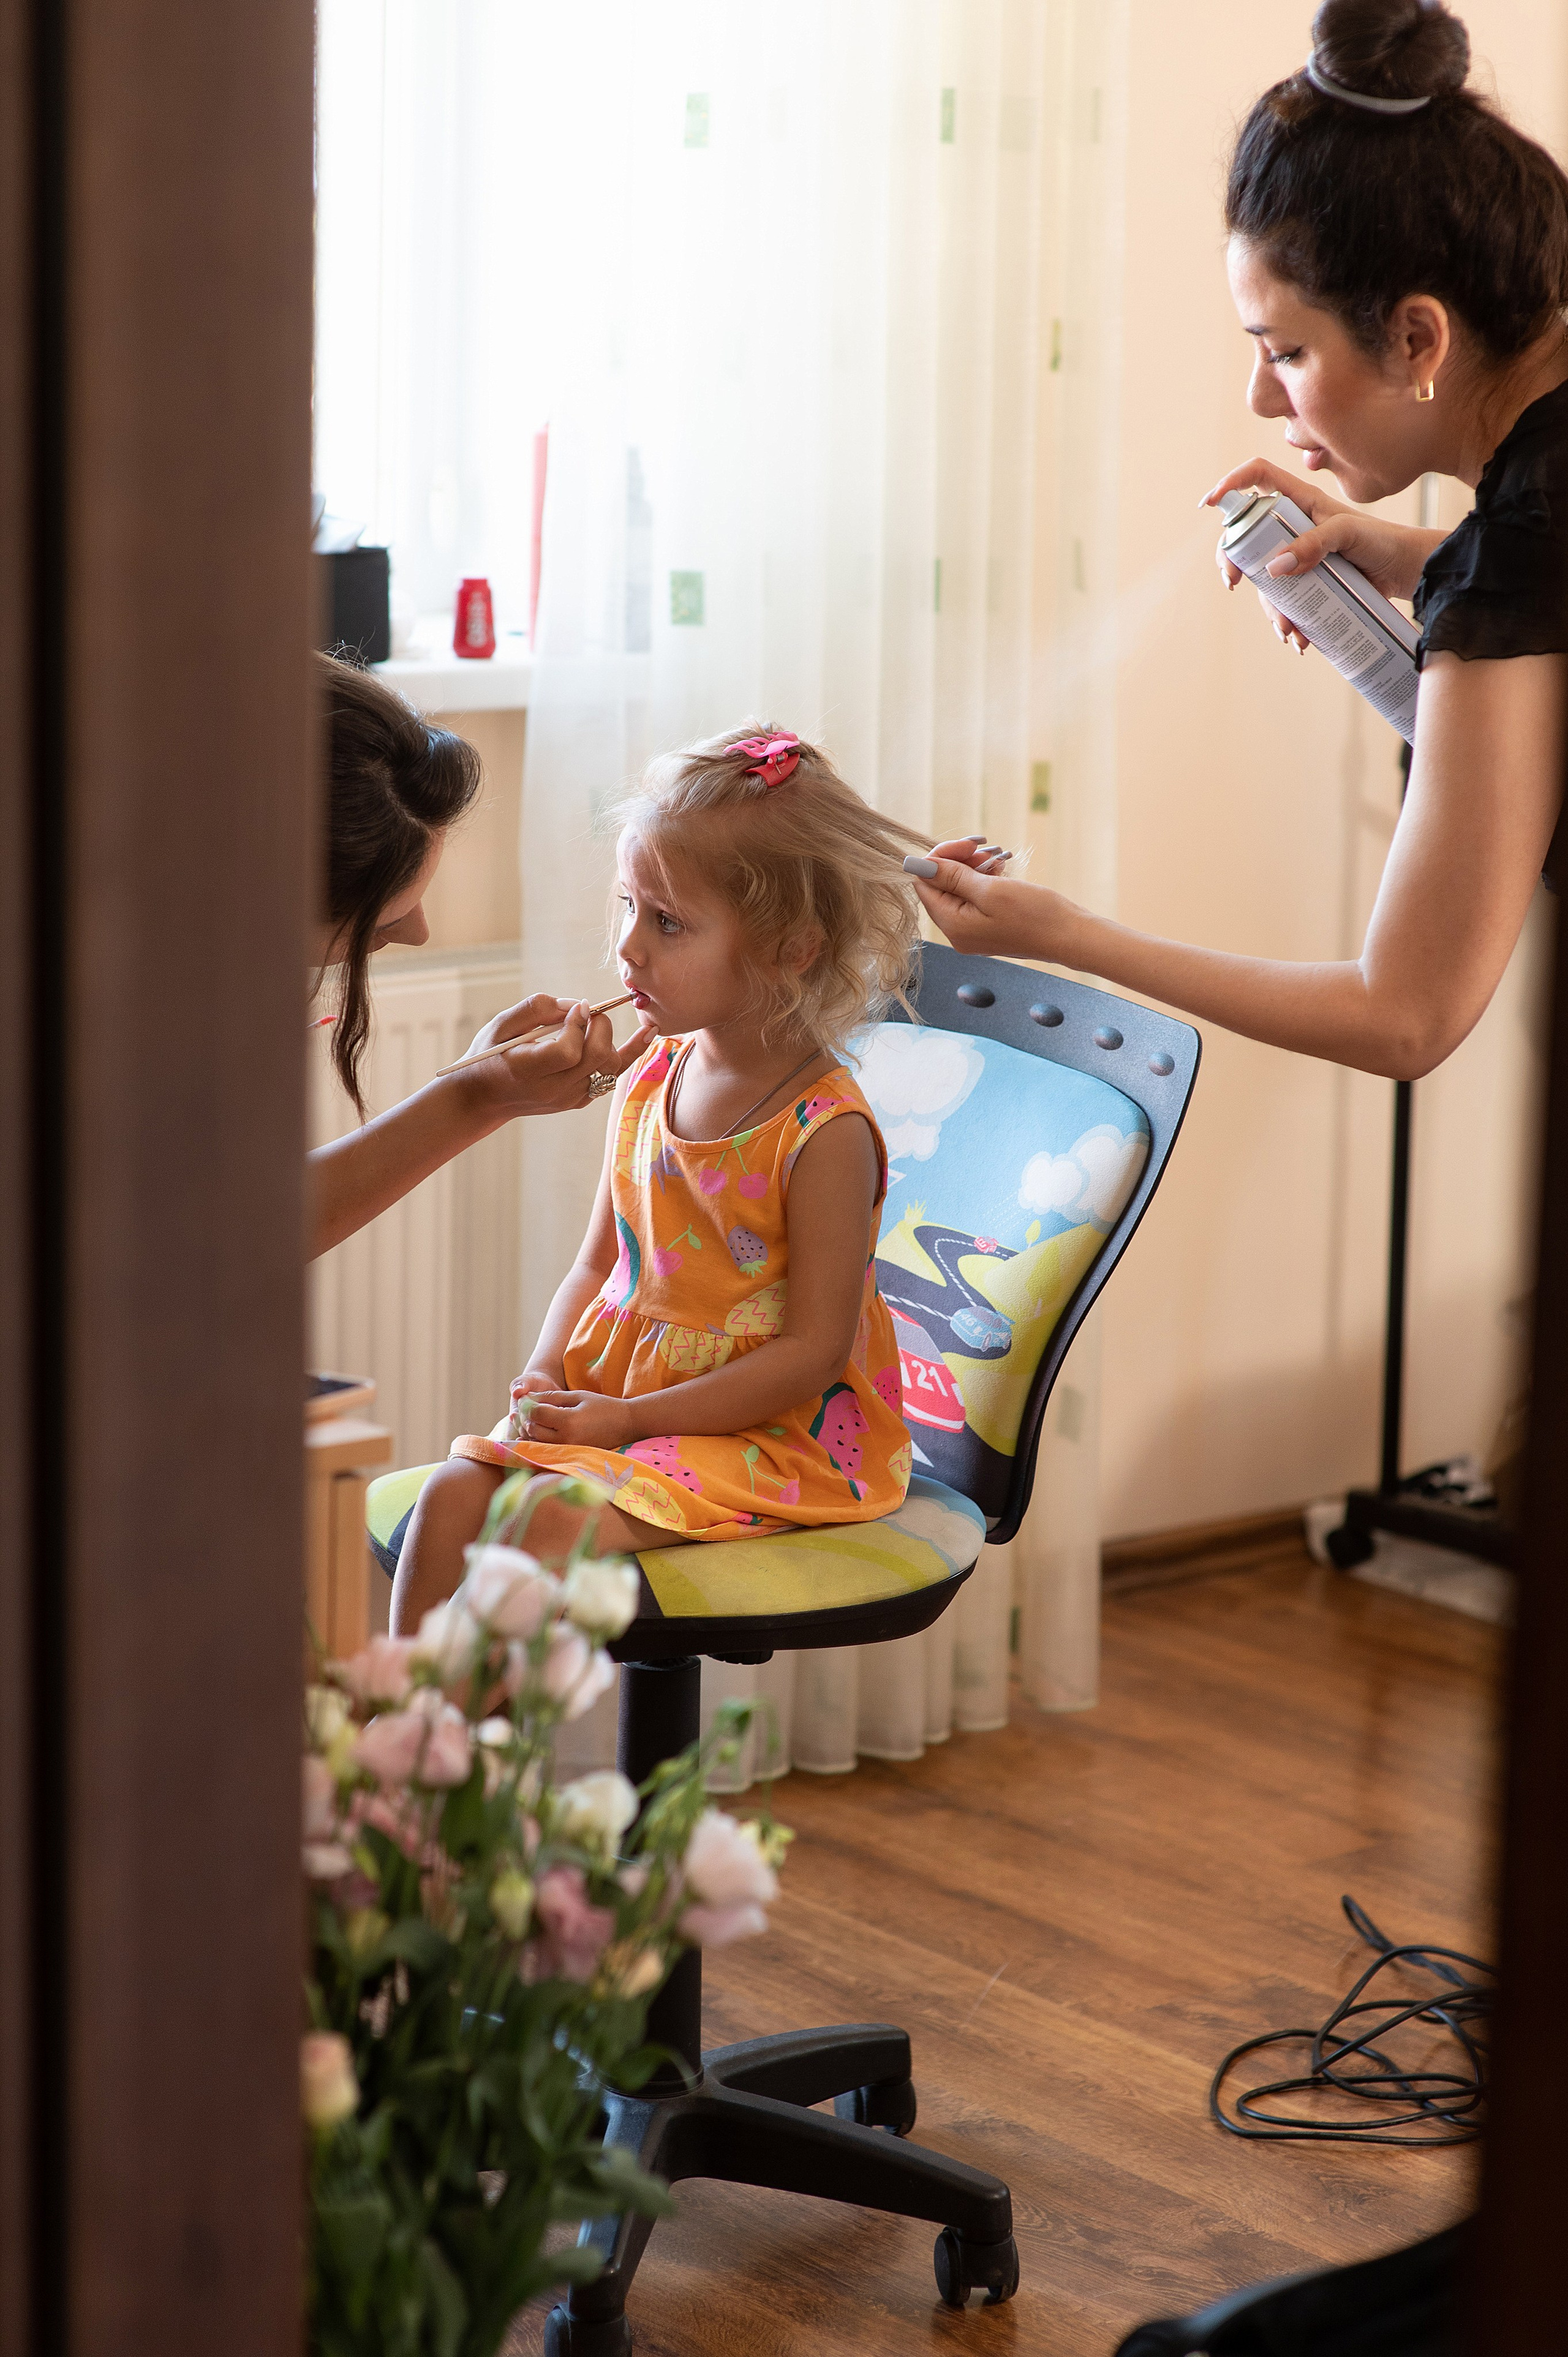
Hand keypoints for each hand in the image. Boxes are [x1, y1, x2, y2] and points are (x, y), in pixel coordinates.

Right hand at [456, 995, 653, 1118]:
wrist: (485, 1097)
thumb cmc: (489, 1056)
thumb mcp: (500, 1026)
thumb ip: (535, 1009)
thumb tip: (574, 1004)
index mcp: (529, 1071)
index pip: (568, 1051)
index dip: (578, 1025)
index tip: (576, 1007)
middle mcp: (552, 1091)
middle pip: (597, 1059)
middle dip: (601, 1027)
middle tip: (589, 1012)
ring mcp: (568, 1099)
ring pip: (610, 1069)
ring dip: (614, 1040)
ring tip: (602, 1022)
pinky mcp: (579, 1101)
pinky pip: (612, 1077)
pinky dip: (628, 1054)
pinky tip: (647, 1034)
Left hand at [514, 1388, 638, 1450]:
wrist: (625, 1425)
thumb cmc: (603, 1407)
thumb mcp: (578, 1396)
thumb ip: (552, 1397)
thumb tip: (528, 1398)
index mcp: (569, 1421)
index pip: (536, 1413)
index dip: (527, 1405)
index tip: (524, 1399)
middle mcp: (566, 1439)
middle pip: (533, 1429)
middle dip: (525, 1418)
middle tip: (523, 1408)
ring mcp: (568, 1451)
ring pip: (536, 1442)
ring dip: (528, 1430)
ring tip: (527, 1419)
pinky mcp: (570, 1457)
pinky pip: (546, 1450)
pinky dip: (537, 1441)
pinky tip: (534, 1433)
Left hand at [905, 850, 1080, 962]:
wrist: (1069, 936)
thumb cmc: (1034, 915)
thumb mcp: (990, 890)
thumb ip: (952, 876)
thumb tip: (918, 864)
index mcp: (952, 925)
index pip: (924, 884)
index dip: (940, 858)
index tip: (968, 846)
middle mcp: (957, 932)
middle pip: (940, 886)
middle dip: (958, 861)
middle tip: (984, 848)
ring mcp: (972, 931)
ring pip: (958, 889)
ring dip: (973, 867)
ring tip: (997, 859)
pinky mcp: (987, 927)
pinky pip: (974, 898)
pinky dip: (984, 880)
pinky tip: (1000, 870)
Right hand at [1202, 456, 1435, 650]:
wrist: (1406, 571)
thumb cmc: (1382, 541)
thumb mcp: (1348, 534)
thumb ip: (1314, 544)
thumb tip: (1274, 568)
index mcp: (1300, 501)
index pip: (1257, 478)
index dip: (1231, 485)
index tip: (1210, 506)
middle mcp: (1294, 527)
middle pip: (1248, 536)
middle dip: (1234, 561)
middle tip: (1234, 582)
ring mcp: (1299, 556)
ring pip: (1267, 580)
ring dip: (1271, 609)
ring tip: (1288, 630)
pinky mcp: (1309, 583)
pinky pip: (1287, 604)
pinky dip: (1289, 624)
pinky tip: (1300, 639)